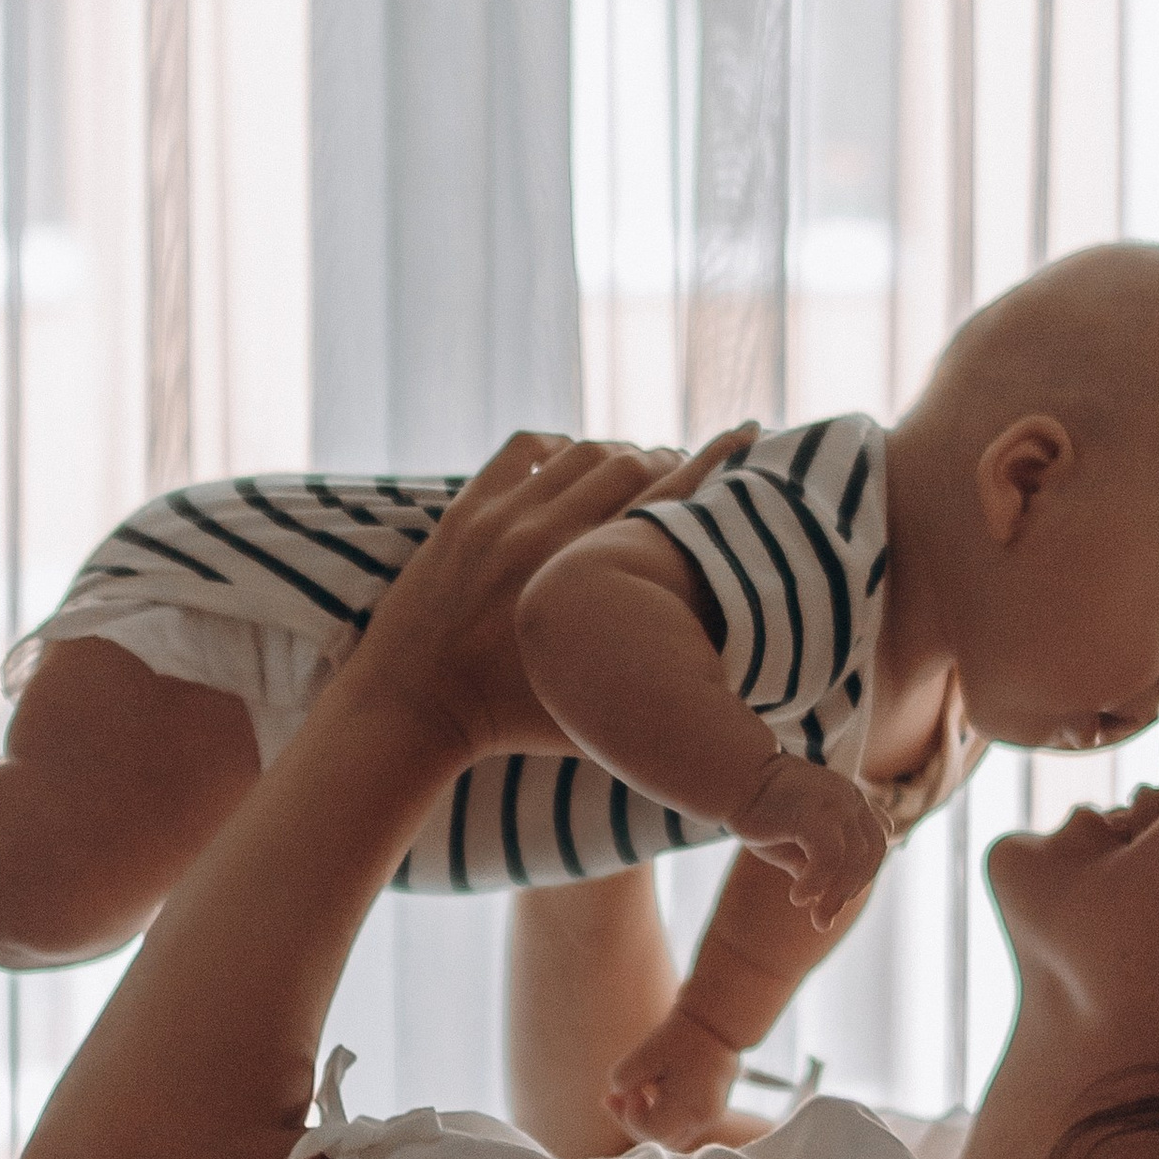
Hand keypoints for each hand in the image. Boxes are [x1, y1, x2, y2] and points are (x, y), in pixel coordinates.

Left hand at [340, 422, 755, 766]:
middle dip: (667, 460)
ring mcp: (503, 517)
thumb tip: (731, 651)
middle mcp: (550, 535)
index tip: (745, 438)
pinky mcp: (466, 511)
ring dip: (617, 452)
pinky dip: (558, 447)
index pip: (672, 499)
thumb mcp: (601, 703)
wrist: (413, 706)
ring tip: (635, 465)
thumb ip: (660, 670)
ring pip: (582, 452)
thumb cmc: (511, 720)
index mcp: (591, 578)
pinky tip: (572, 458)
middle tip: (684, 470)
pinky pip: (524, 449)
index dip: (718, 460)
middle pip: (632, 464)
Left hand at [606, 1000, 745, 1151]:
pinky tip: (649, 1088)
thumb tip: (622, 1096)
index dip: (629, 1114)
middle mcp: (702, 1119)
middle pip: (660, 1138)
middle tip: (612, 1098)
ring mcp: (710, 1115)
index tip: (630, 1087)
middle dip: (633, 1120)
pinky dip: (664, 1110)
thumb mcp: (642, 1055)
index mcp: (688, 1110)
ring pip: (672, 1132)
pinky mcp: (711, 1107)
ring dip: (648, 1118)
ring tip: (629, 1094)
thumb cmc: (680, 1036)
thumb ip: (622, 1081)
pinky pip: (683, 1120)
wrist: (717, 1021)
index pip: (648, 1131)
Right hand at [727, 752, 892, 928]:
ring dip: (836, 894)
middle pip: (872, 851)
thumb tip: (825, 899)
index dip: (864, 871)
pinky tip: (798, 898)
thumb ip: (815, 865)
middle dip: (851, 889)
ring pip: (854, 857)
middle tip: (825, 918)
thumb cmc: (760, 811)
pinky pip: (828, 855)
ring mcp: (836, 802)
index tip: (839, 895)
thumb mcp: (795, 844)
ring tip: (817, 918)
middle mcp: (850, 799)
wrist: (732, 779)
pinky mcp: (815, 811)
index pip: (875, 841)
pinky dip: (817, 882)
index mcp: (850, 801)